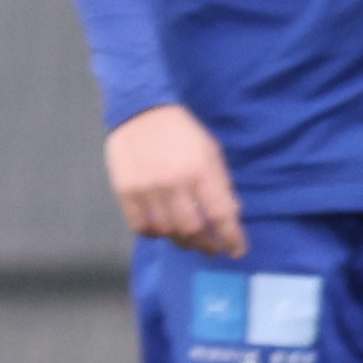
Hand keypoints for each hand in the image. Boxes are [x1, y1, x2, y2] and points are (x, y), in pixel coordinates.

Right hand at [105, 104, 245, 260]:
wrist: (142, 110)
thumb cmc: (183, 132)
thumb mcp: (212, 152)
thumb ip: (222, 184)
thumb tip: (233, 213)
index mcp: (201, 171)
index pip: (221, 214)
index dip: (231, 238)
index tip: (236, 251)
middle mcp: (174, 183)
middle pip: (192, 229)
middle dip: (206, 245)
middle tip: (211, 249)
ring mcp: (147, 188)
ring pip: (166, 230)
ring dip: (180, 241)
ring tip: (188, 241)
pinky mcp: (125, 190)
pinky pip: (139, 224)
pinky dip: (153, 233)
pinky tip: (161, 230)